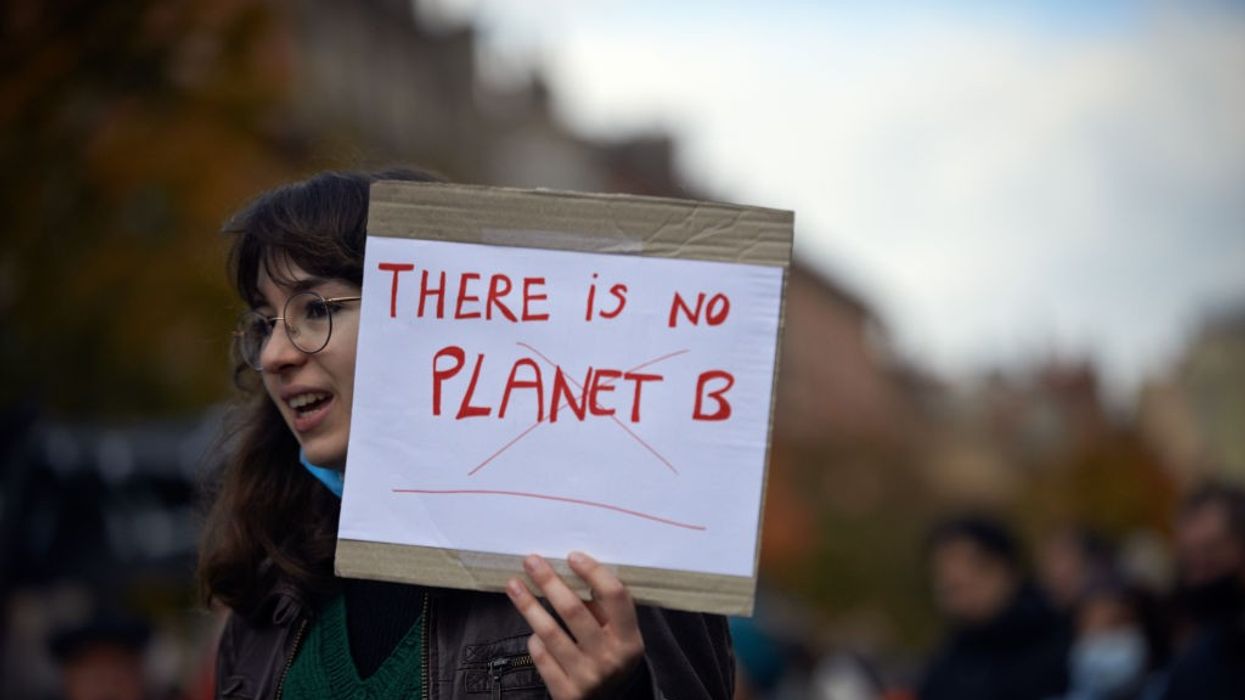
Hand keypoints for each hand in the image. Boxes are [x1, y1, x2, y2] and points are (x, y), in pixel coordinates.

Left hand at [505, 551, 645, 698]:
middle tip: (532, 561)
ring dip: (528, 605)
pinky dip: (534, 640)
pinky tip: (532, 630)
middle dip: (549, 582)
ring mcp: (586, 678)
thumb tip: (571, 570)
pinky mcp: (565, 692)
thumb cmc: (610, 658)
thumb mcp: (619, 636)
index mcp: (630, 639)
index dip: (593, 572)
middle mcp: (610, 659)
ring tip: (514, 585)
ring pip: (550, 633)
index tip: (572, 556)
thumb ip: (603, 609)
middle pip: (574, 610)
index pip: (614, 596)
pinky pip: (541, 656)